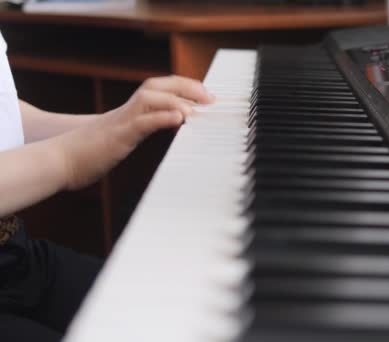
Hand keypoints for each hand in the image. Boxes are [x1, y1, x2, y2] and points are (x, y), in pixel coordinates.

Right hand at [55, 75, 213, 190]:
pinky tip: (179, 119)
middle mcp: (128, 110)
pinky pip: (141, 122)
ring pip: (150, 98)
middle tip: (210, 97)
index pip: (160, 87)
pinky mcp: (117, 136)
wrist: (61, 161)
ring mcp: (121, 121)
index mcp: (131, 111)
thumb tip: (173, 124)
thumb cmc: (92, 152)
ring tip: (198, 108)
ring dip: (177, 99)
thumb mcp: (126, 137)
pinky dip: (160, 118)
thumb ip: (146, 127)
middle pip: (158, 85)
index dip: (184, 86)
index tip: (207, 94)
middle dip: (186, 86)